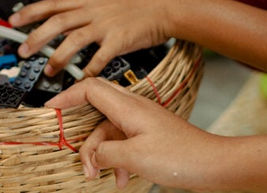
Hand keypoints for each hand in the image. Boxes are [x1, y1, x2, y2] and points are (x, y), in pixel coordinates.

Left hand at [9, 0, 175, 77]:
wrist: (161, 5)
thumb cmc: (131, 6)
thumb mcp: (102, 2)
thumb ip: (81, 12)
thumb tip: (59, 23)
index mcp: (85, 2)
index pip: (52, 4)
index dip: (30, 12)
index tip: (12, 21)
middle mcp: (92, 11)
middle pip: (57, 22)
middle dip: (37, 37)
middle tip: (23, 51)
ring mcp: (105, 25)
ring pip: (74, 39)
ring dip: (58, 57)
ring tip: (49, 71)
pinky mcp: (120, 39)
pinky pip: (101, 57)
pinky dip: (90, 69)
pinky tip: (84, 79)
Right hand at [46, 78, 225, 190]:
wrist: (215, 165)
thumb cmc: (182, 157)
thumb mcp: (134, 158)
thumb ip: (105, 153)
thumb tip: (92, 155)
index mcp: (128, 107)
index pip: (89, 88)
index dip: (67, 96)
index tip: (51, 110)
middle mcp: (134, 109)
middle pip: (96, 111)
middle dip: (85, 138)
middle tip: (81, 160)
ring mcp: (143, 121)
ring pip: (109, 131)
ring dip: (103, 154)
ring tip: (102, 177)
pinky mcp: (151, 134)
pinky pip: (124, 142)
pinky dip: (118, 159)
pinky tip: (123, 178)